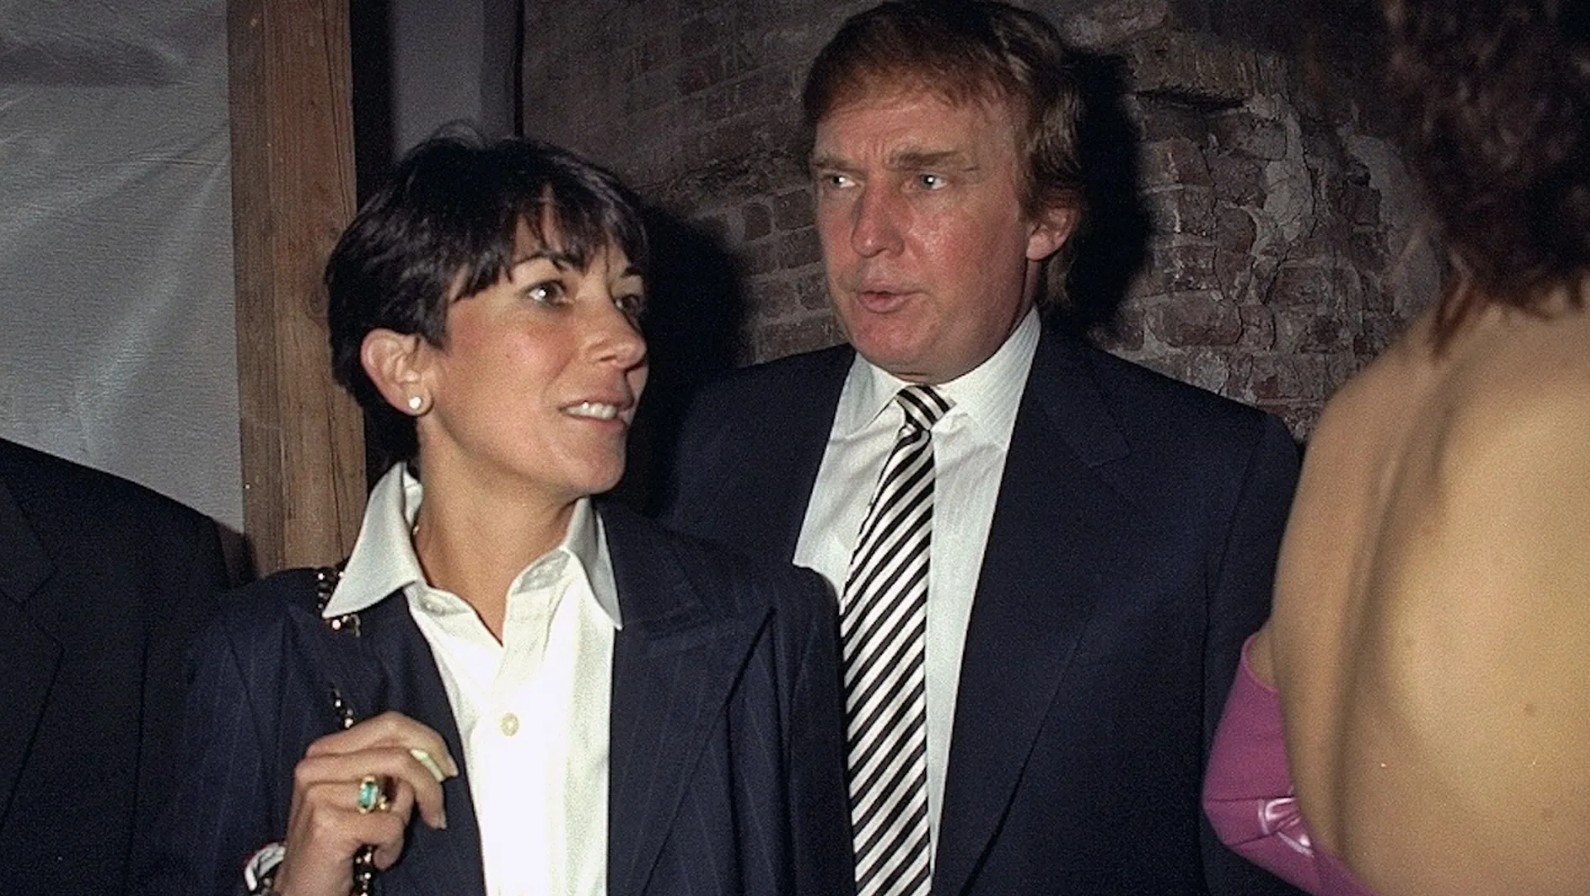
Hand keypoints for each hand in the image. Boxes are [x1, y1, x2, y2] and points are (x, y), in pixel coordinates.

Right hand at [272, 712, 458, 895]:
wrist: (301, 889)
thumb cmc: (338, 842)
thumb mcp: (361, 795)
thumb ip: (388, 769)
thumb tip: (435, 759)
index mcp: (326, 750)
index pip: (390, 724)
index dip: (429, 742)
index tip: (446, 769)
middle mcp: (317, 765)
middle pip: (400, 754)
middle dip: (431, 785)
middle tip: (436, 812)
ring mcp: (318, 793)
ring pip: (399, 791)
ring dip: (404, 823)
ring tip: (387, 840)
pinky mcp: (327, 823)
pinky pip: (390, 825)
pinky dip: (393, 846)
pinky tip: (375, 856)